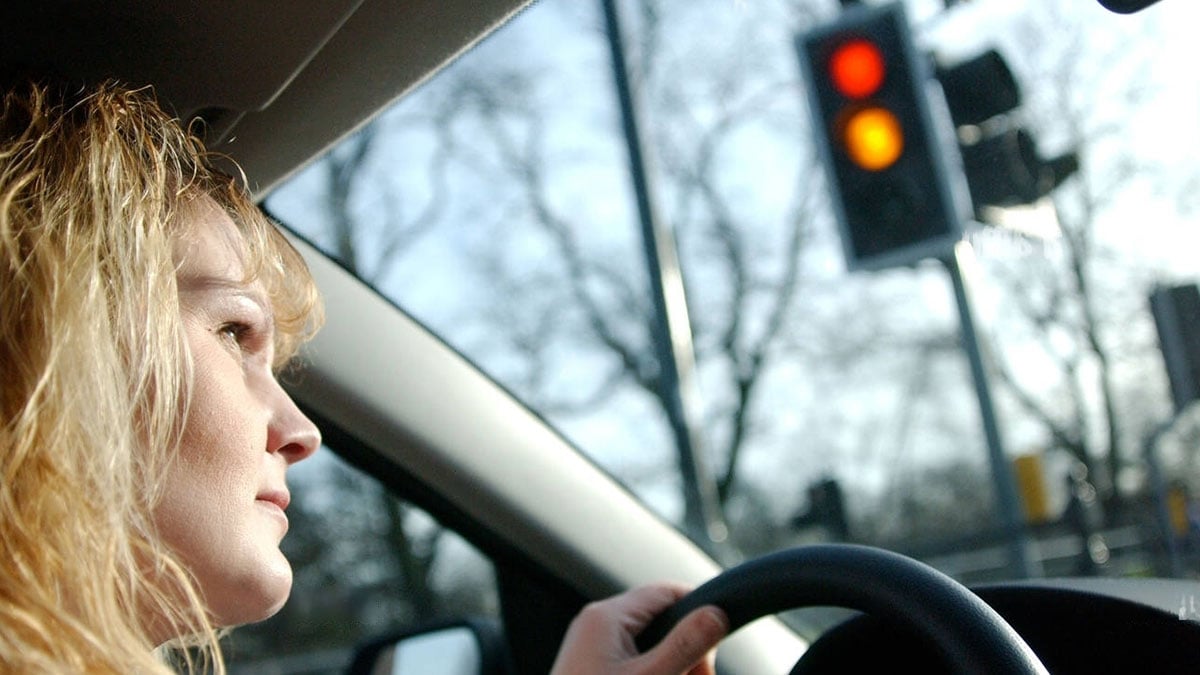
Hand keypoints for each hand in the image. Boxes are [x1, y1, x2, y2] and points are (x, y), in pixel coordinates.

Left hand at [549, 583, 727, 674]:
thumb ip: (685, 644)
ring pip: (651, 648)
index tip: (714, 647)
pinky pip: (635, 666)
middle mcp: (596, 627)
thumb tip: (716, 614)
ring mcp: (592, 650)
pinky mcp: (593, 671)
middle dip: (687, 653)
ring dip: (673, 669)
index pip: (666, 593)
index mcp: (606, 617)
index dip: (698, 614)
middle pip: (661, 623)